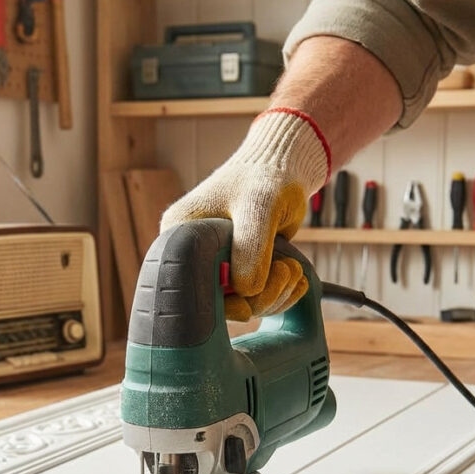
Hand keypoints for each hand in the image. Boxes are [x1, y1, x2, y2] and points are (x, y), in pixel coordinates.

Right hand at [160, 109, 329, 320]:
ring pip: (242, 303)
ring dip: (274, 294)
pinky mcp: (239, 272)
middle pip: (218, 301)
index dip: (220, 300)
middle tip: (285, 272)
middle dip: (257, 296)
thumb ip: (250, 247)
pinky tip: (295, 278)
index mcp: (179, 237)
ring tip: (293, 268)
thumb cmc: (265, 178)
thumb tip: (246, 291)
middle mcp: (193, 255)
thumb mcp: (258, 207)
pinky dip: (279, 294)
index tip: (250, 298)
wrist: (284, 170)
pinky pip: (255, 298)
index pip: (191, 284)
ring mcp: (217, 265)